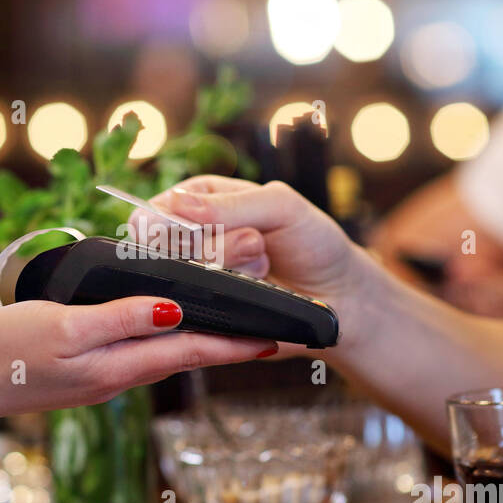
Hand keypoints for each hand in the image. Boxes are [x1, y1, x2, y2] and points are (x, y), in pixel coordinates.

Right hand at [0, 296, 274, 417]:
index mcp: (118, 365)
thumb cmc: (6, 351)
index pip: (192, 351)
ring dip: (203, 343)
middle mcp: (118, 375)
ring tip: (235, 329)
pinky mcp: (85, 371)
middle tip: (271, 333)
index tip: (276, 337)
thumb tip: (175, 311)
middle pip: (187, 356)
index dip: (235, 344)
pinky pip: (140, 355)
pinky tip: (172, 332)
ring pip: (165, 356)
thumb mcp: (64, 328)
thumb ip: (120, 319)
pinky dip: (168, 343)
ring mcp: (102, 376)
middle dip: (229, 345)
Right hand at [135, 175, 362, 313]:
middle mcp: (195, 234)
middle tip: (257, 244)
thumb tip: (179, 204)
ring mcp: (200, 272)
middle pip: (170, 244)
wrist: (339, 296)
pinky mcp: (208, 306)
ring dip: (231, 270)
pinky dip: (230, 297)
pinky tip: (256, 288)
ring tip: (262, 265)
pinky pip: (197, 305)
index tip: (211, 229)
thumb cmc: (314, 242)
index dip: (179, 221)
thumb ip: (232, 204)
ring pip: (184, 275)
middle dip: (220, 246)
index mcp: (205, 197)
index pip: (163, 206)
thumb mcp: (281, 206)